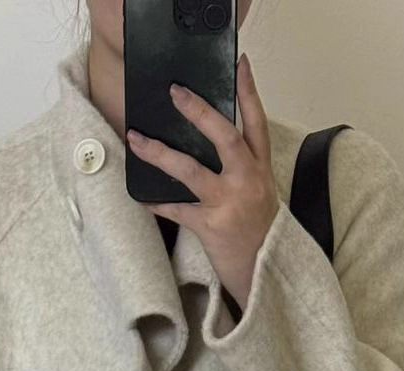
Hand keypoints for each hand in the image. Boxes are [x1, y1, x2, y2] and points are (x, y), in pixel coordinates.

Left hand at [128, 54, 277, 309]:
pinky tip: (139, 194)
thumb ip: (241, 168)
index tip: (240, 62)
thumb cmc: (259, 233)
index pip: (257, 122)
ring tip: (137, 140)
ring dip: (160, 154)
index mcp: (261, 169)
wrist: (266, 276)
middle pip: (225, 137)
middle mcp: (248, 181)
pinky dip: (156, 202)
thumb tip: (206, 143)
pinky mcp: (211, 227)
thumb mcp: (260, 194)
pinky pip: (177, 209)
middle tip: (176, 92)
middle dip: (199, 112)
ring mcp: (229, 204)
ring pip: (191, 170)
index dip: (249, 91)